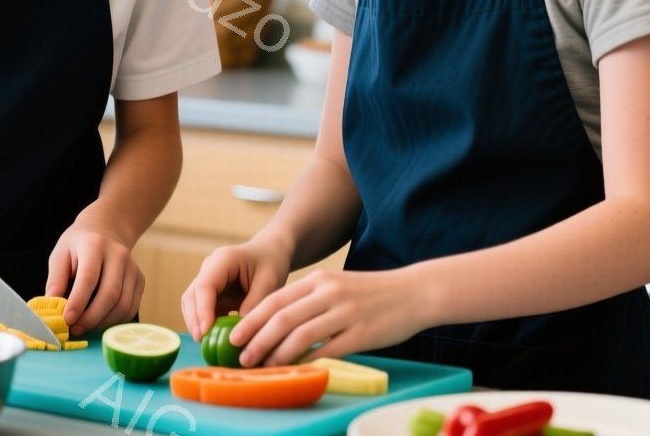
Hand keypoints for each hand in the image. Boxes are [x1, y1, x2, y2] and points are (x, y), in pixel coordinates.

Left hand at [45, 216, 143, 336]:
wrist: (106, 230)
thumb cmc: (79, 245)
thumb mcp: (60, 254)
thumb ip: (56, 279)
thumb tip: (52, 305)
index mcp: (94, 245)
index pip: (89, 277)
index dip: (78, 301)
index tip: (67, 319)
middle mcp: (118, 255)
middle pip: (110, 293)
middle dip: (91, 317)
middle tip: (75, 329)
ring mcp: (132, 268)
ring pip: (123, 304)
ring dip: (103, 323)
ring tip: (85, 327)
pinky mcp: (140, 280)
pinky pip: (131, 307)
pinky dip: (115, 321)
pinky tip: (100, 322)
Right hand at [180, 240, 291, 341]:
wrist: (271, 253)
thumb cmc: (272, 263)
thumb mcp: (269, 282)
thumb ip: (254, 305)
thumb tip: (239, 332)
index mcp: (223, 260)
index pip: (205, 286)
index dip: (203, 310)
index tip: (205, 332)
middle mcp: (209, 268)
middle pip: (192, 296)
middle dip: (195, 320)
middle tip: (202, 342)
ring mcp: (207, 280)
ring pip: (192, 304)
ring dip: (197, 324)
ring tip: (206, 345)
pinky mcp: (210, 293)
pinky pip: (202, 311)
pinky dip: (206, 325)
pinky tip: (213, 340)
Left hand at [229, 267, 430, 367]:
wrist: (415, 292)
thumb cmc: (373, 293)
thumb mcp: (337, 285)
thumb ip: (310, 300)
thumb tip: (277, 325)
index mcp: (319, 279)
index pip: (275, 300)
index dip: (252, 319)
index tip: (234, 335)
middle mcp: (329, 292)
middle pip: (282, 317)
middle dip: (256, 339)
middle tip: (242, 356)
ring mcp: (345, 312)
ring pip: (300, 335)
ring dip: (276, 354)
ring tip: (263, 366)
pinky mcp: (362, 333)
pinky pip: (327, 351)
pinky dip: (308, 362)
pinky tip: (297, 370)